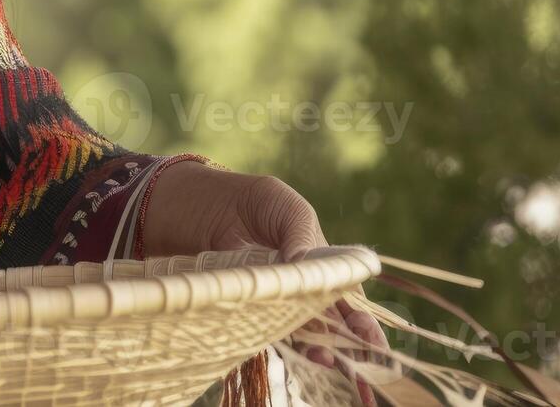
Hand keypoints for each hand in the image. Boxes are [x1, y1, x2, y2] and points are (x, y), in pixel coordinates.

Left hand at [141, 162, 390, 405]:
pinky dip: (284, 339)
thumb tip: (311, 267)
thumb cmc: (241, 198)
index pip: (343, 290)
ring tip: (329, 359)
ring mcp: (269, 295)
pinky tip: (299, 351)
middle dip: (348, 339)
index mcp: (314, 255)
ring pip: (301, 326)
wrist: (187, 202)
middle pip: (328, 315)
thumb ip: (301, 233)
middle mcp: (295, 281)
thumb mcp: (280, 204)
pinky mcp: (242, 305)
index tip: (372, 338)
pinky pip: (267, 326)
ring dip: (318, 345)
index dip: (359, 316)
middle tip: (364, 361)